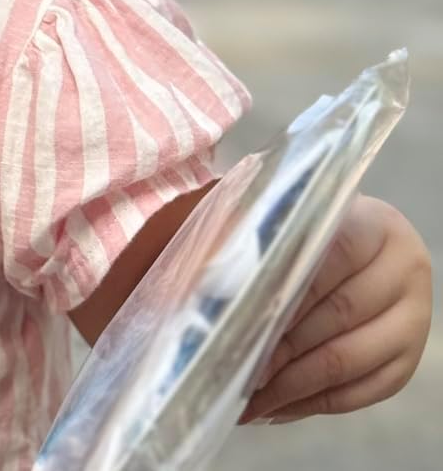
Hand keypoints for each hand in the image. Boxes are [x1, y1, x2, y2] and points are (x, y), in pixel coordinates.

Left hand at [239, 194, 432, 424]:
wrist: (365, 250)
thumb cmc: (311, 229)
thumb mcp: (291, 217)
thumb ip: (258, 236)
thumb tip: (209, 281)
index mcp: (377, 226)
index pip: (332, 256)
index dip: (287, 289)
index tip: (243, 316)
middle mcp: (406, 272)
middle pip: (339, 314)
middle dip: (282, 345)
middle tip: (237, 364)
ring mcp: (413, 322)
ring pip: (349, 360)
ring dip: (293, 383)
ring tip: (248, 395)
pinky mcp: (408, 362)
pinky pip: (361, 392)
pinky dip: (313, 402)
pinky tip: (275, 405)